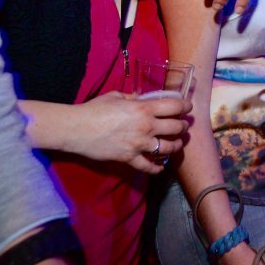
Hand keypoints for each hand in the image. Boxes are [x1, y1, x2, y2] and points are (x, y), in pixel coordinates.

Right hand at [72, 91, 189, 173]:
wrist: (76, 128)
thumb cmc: (94, 109)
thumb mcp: (116, 96)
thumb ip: (132, 97)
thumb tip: (141, 98)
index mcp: (144, 108)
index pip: (174, 106)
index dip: (185, 106)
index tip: (187, 107)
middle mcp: (146, 126)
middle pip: (176, 128)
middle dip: (183, 127)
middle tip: (183, 126)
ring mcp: (139, 144)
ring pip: (168, 148)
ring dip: (176, 146)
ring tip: (177, 144)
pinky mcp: (129, 158)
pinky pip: (148, 167)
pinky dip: (157, 168)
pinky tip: (160, 167)